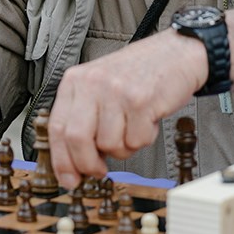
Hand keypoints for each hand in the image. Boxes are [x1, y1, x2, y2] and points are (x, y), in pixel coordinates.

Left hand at [47, 30, 206, 187]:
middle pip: (77, 140)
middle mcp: (93, 83)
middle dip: (88, 164)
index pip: (57, 128)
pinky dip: (144, 138)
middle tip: (99, 170)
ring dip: (124, 147)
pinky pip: (136, 141)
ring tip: (132, 126)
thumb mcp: (99, 86)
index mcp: (76, 80)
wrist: (176, 53)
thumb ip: (83, 118)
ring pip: (110, 145)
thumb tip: (74, 162)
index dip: (62, 161)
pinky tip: (147, 119)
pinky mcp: (141, 101)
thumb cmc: (137, 73)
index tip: (69, 179)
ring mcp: (116, 91)